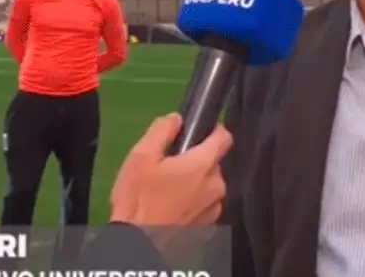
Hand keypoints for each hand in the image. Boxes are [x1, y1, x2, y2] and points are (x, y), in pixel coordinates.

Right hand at [110, 113, 232, 227]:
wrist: (140, 244)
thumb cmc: (139, 198)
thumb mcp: (141, 157)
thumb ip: (162, 131)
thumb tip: (176, 118)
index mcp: (203, 165)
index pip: (225, 137)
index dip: (213, 130)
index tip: (198, 133)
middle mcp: (216, 185)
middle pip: (213, 163)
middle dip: (195, 161)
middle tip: (169, 168)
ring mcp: (214, 208)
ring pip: (209, 185)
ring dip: (195, 183)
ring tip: (168, 190)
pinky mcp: (208, 226)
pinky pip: (205, 204)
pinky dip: (193, 202)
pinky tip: (172, 208)